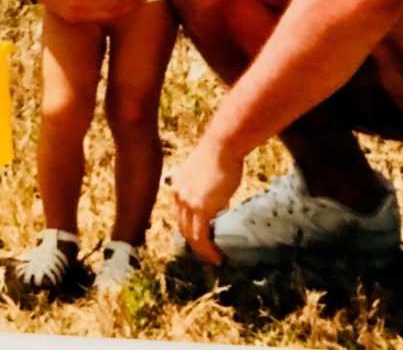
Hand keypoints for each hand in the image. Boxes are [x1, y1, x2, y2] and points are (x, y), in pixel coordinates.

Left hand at [168, 136, 243, 264]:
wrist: (224, 144)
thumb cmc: (222, 151)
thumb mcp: (208, 172)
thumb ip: (207, 189)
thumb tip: (218, 204)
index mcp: (178, 184)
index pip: (181, 213)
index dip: (191, 226)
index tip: (203, 236)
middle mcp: (178, 195)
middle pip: (182, 226)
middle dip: (194, 241)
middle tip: (208, 251)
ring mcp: (187, 203)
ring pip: (190, 235)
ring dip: (202, 251)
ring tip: (214, 258)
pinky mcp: (200, 209)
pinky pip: (201, 237)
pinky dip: (208, 250)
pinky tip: (217, 257)